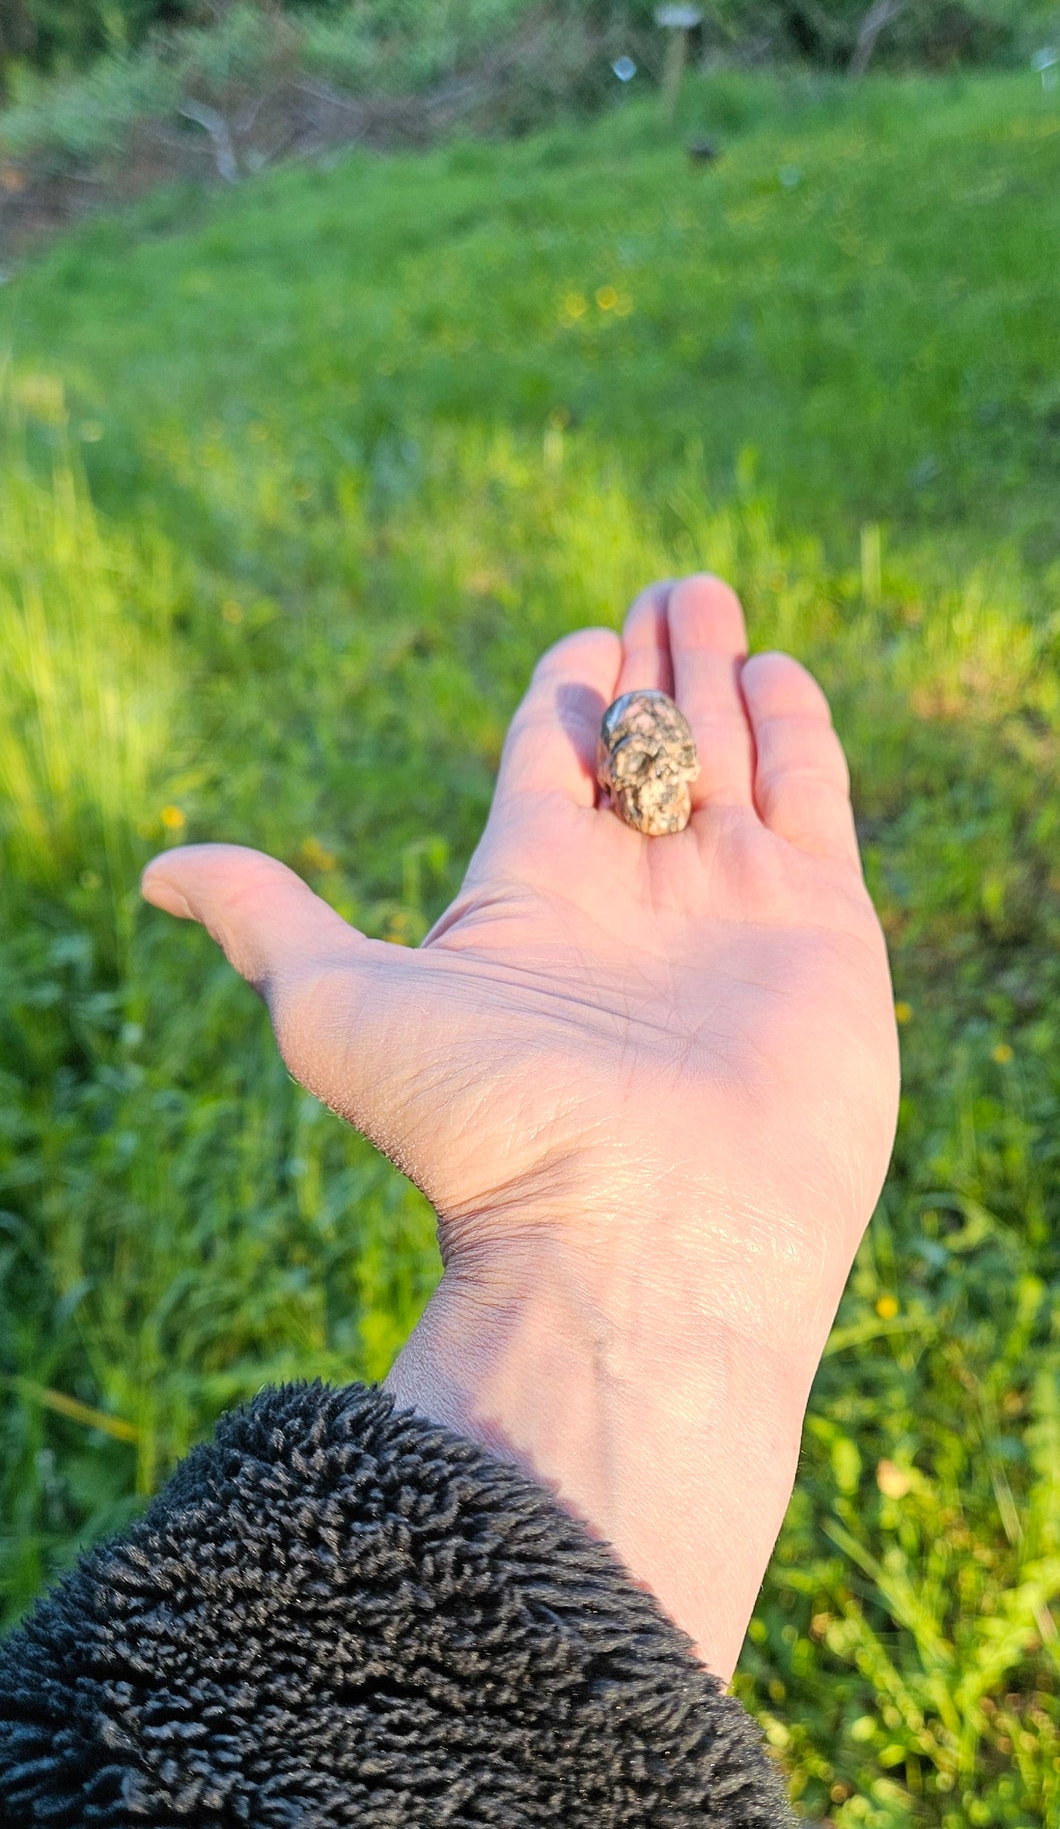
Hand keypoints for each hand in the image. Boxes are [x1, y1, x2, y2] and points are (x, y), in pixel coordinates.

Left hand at [143, 574, 898, 1677]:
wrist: (639, 1235)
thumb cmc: (483, 1127)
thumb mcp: (335, 1006)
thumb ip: (266, 918)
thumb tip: (155, 873)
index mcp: (526, 892)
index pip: (549, 764)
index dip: (561, 697)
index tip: (578, 641)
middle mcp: (629, 898)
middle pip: (643, 747)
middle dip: (651, 666)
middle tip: (665, 593)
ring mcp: (730, 909)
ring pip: (728, 756)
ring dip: (720, 673)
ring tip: (710, 596)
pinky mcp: (823, 927)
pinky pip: (812, 799)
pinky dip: (798, 729)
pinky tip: (781, 671)